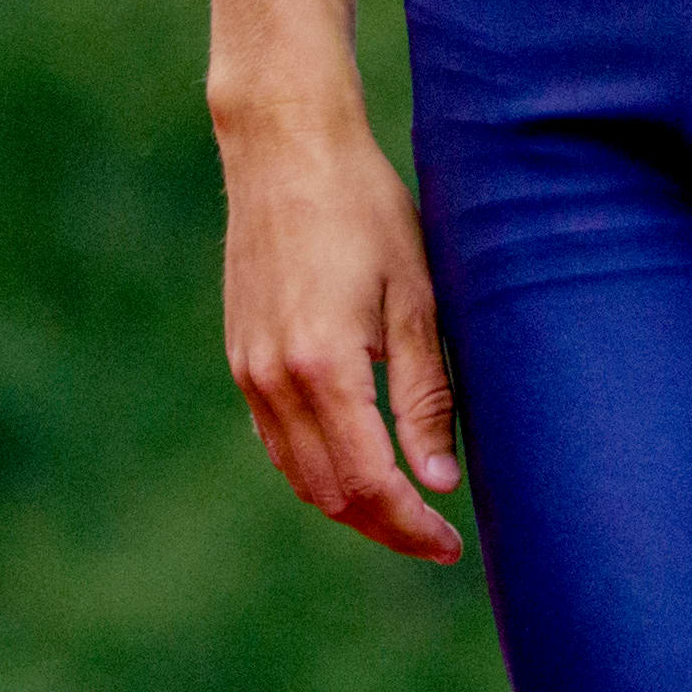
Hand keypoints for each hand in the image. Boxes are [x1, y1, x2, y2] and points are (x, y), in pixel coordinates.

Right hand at [218, 103, 464, 560]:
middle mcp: (275, 379)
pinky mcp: (240, 356)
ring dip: (350, 504)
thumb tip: (439, 481)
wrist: (285, 147)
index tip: (452, 544)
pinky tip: (354, 460)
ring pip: (298, 475)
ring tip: (403, 507)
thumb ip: (425, 394)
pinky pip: (275, 441)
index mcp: (323, 367)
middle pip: (330, 494)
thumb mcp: (416, 296)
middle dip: (384, 526)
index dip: (411, 525)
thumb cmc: (365, 208)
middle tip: (436, 535)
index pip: (370, 483)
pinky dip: (314, 468)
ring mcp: (249, 370)